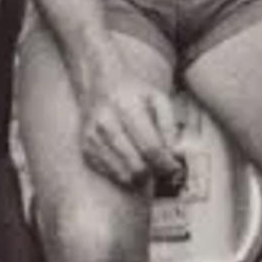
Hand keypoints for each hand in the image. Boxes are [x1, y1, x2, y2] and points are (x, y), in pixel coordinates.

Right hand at [78, 50, 182, 188]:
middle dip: (154, 172)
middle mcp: (106, 124)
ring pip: (123, 174)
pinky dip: (124, 174)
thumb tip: (175, 154)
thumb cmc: (133, 91)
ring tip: (150, 167)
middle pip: (136, 165)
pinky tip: (132, 163)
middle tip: (163, 169)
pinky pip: (109, 173)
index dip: (166, 163)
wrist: (100, 83)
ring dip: (140, 177)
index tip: (176, 168)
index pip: (150, 147)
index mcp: (126, 108)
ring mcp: (93, 138)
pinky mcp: (86, 148)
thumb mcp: (158, 98)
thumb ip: (169, 125)